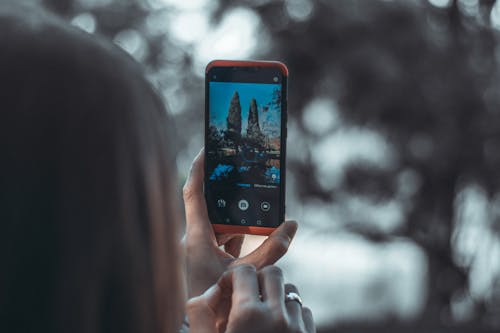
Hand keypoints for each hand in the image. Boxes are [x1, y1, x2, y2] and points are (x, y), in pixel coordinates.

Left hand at [183, 149, 297, 297]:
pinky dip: (241, 228)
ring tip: (253, 189)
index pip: (193, 194)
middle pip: (208, 202)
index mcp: (197, 237)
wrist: (208, 323)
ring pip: (220, 219)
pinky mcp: (212, 254)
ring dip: (236, 208)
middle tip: (238, 165)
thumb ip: (272, 250)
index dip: (198, 169)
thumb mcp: (249, 272)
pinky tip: (259, 222)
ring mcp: (204, 246)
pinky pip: (227, 234)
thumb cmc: (220, 299)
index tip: (207, 149)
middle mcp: (197, 238)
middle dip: (224, 185)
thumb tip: (292, 225)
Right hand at [187, 264, 315, 332]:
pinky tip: (276, 329)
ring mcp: (297, 328)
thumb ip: (199, 313)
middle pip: (272, 273)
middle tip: (245, 298)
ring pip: (290, 291)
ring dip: (275, 297)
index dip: (232, 278)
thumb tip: (212, 291)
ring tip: (261, 316)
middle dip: (257, 280)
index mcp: (248, 314)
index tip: (227, 290)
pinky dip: (291, 313)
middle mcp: (277, 317)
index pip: (244, 271)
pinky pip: (303, 310)